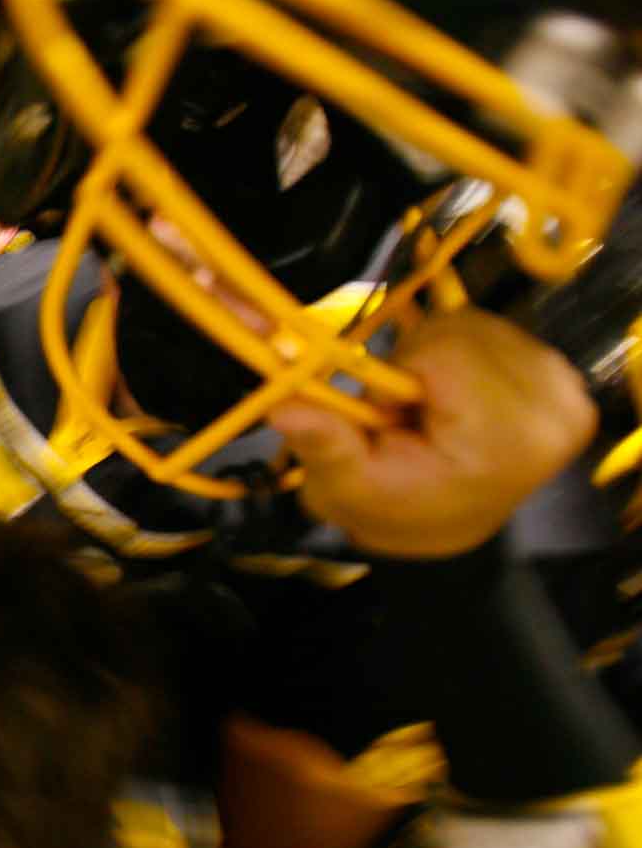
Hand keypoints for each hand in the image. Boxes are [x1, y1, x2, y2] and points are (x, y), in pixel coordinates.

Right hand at [268, 308, 595, 558]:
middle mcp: (554, 410)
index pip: (447, 352)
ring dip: (438, 357)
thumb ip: (324, 444)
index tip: (395, 414)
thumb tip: (283, 408)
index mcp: (509, 439)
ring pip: (474, 324)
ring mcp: (565, 392)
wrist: (445, 523)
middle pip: (463, 330)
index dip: (403, 372)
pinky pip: (493, 331)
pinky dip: (462, 357)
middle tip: (411, 413)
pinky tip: (457, 397)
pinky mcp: (562, 378)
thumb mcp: (348, 488)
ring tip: (432, 408)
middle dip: (420, 362)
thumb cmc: (398, 505)